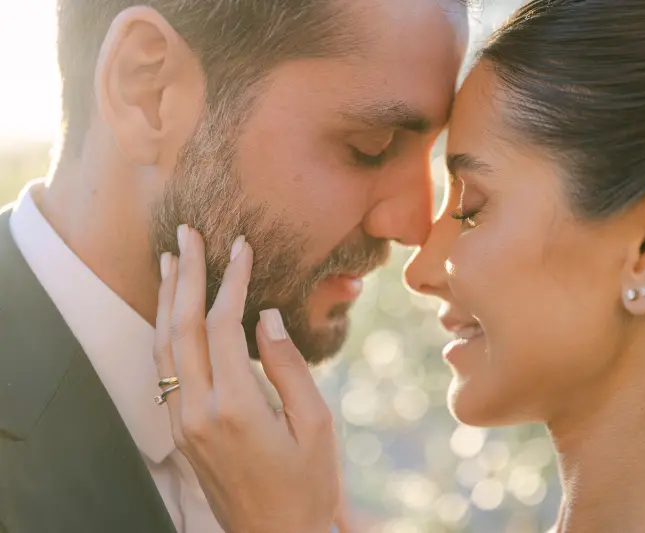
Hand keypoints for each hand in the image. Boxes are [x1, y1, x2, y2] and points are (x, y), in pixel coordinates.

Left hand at [153, 225, 340, 532]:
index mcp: (236, 407)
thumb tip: (268, 315)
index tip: (242, 246)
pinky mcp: (181, 431)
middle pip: (183, 326)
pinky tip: (172, 312)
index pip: (224, 325)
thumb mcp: (316, 425)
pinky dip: (166, 331)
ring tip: (170, 261)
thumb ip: (289, 367)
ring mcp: (183, 423)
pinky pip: (165, 370)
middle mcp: (198, 411)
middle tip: (188, 234)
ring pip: (164, 346)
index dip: (232, 280)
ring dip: (167, 299)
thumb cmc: (308, 484)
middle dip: (186, 275)